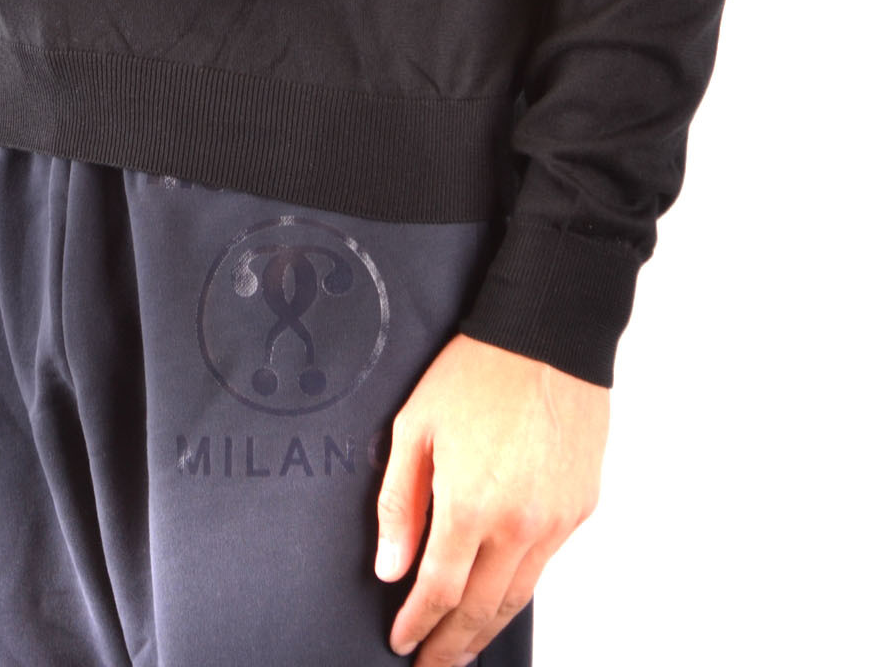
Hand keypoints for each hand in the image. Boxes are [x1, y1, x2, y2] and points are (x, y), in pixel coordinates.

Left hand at [375, 334, 608, 662]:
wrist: (548, 337)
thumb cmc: (479, 371)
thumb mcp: (416, 426)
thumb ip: (399, 502)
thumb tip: (390, 565)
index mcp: (471, 504)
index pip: (438, 590)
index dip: (417, 625)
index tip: (402, 642)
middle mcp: (518, 524)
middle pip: (480, 609)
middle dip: (452, 644)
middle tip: (432, 665)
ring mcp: (555, 521)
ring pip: (518, 597)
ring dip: (486, 627)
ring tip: (463, 645)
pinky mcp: (580, 509)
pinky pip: (545, 563)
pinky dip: (520, 586)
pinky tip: (501, 592)